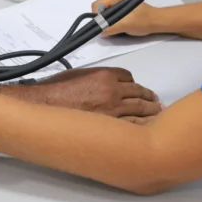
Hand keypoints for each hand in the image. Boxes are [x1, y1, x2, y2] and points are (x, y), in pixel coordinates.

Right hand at [35, 67, 161, 123]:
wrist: (44, 106)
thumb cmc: (55, 90)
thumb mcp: (77, 74)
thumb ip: (94, 76)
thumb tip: (102, 82)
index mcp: (104, 75)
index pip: (128, 76)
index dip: (134, 82)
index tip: (136, 87)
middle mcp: (113, 91)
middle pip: (139, 92)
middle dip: (149, 97)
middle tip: (155, 101)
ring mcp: (113, 110)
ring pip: (140, 109)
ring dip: (151, 111)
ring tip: (156, 114)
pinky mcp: (110, 127)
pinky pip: (133, 125)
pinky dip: (142, 125)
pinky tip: (147, 128)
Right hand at [92, 0, 159, 36]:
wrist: (156, 22)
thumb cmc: (143, 21)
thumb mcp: (125, 25)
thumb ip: (110, 27)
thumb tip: (99, 31)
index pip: (97, 4)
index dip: (97, 17)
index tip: (103, 26)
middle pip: (99, 8)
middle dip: (102, 19)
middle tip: (110, 28)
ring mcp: (118, 1)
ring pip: (104, 12)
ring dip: (107, 21)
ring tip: (116, 27)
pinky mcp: (120, 7)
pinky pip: (110, 14)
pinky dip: (111, 21)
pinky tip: (119, 26)